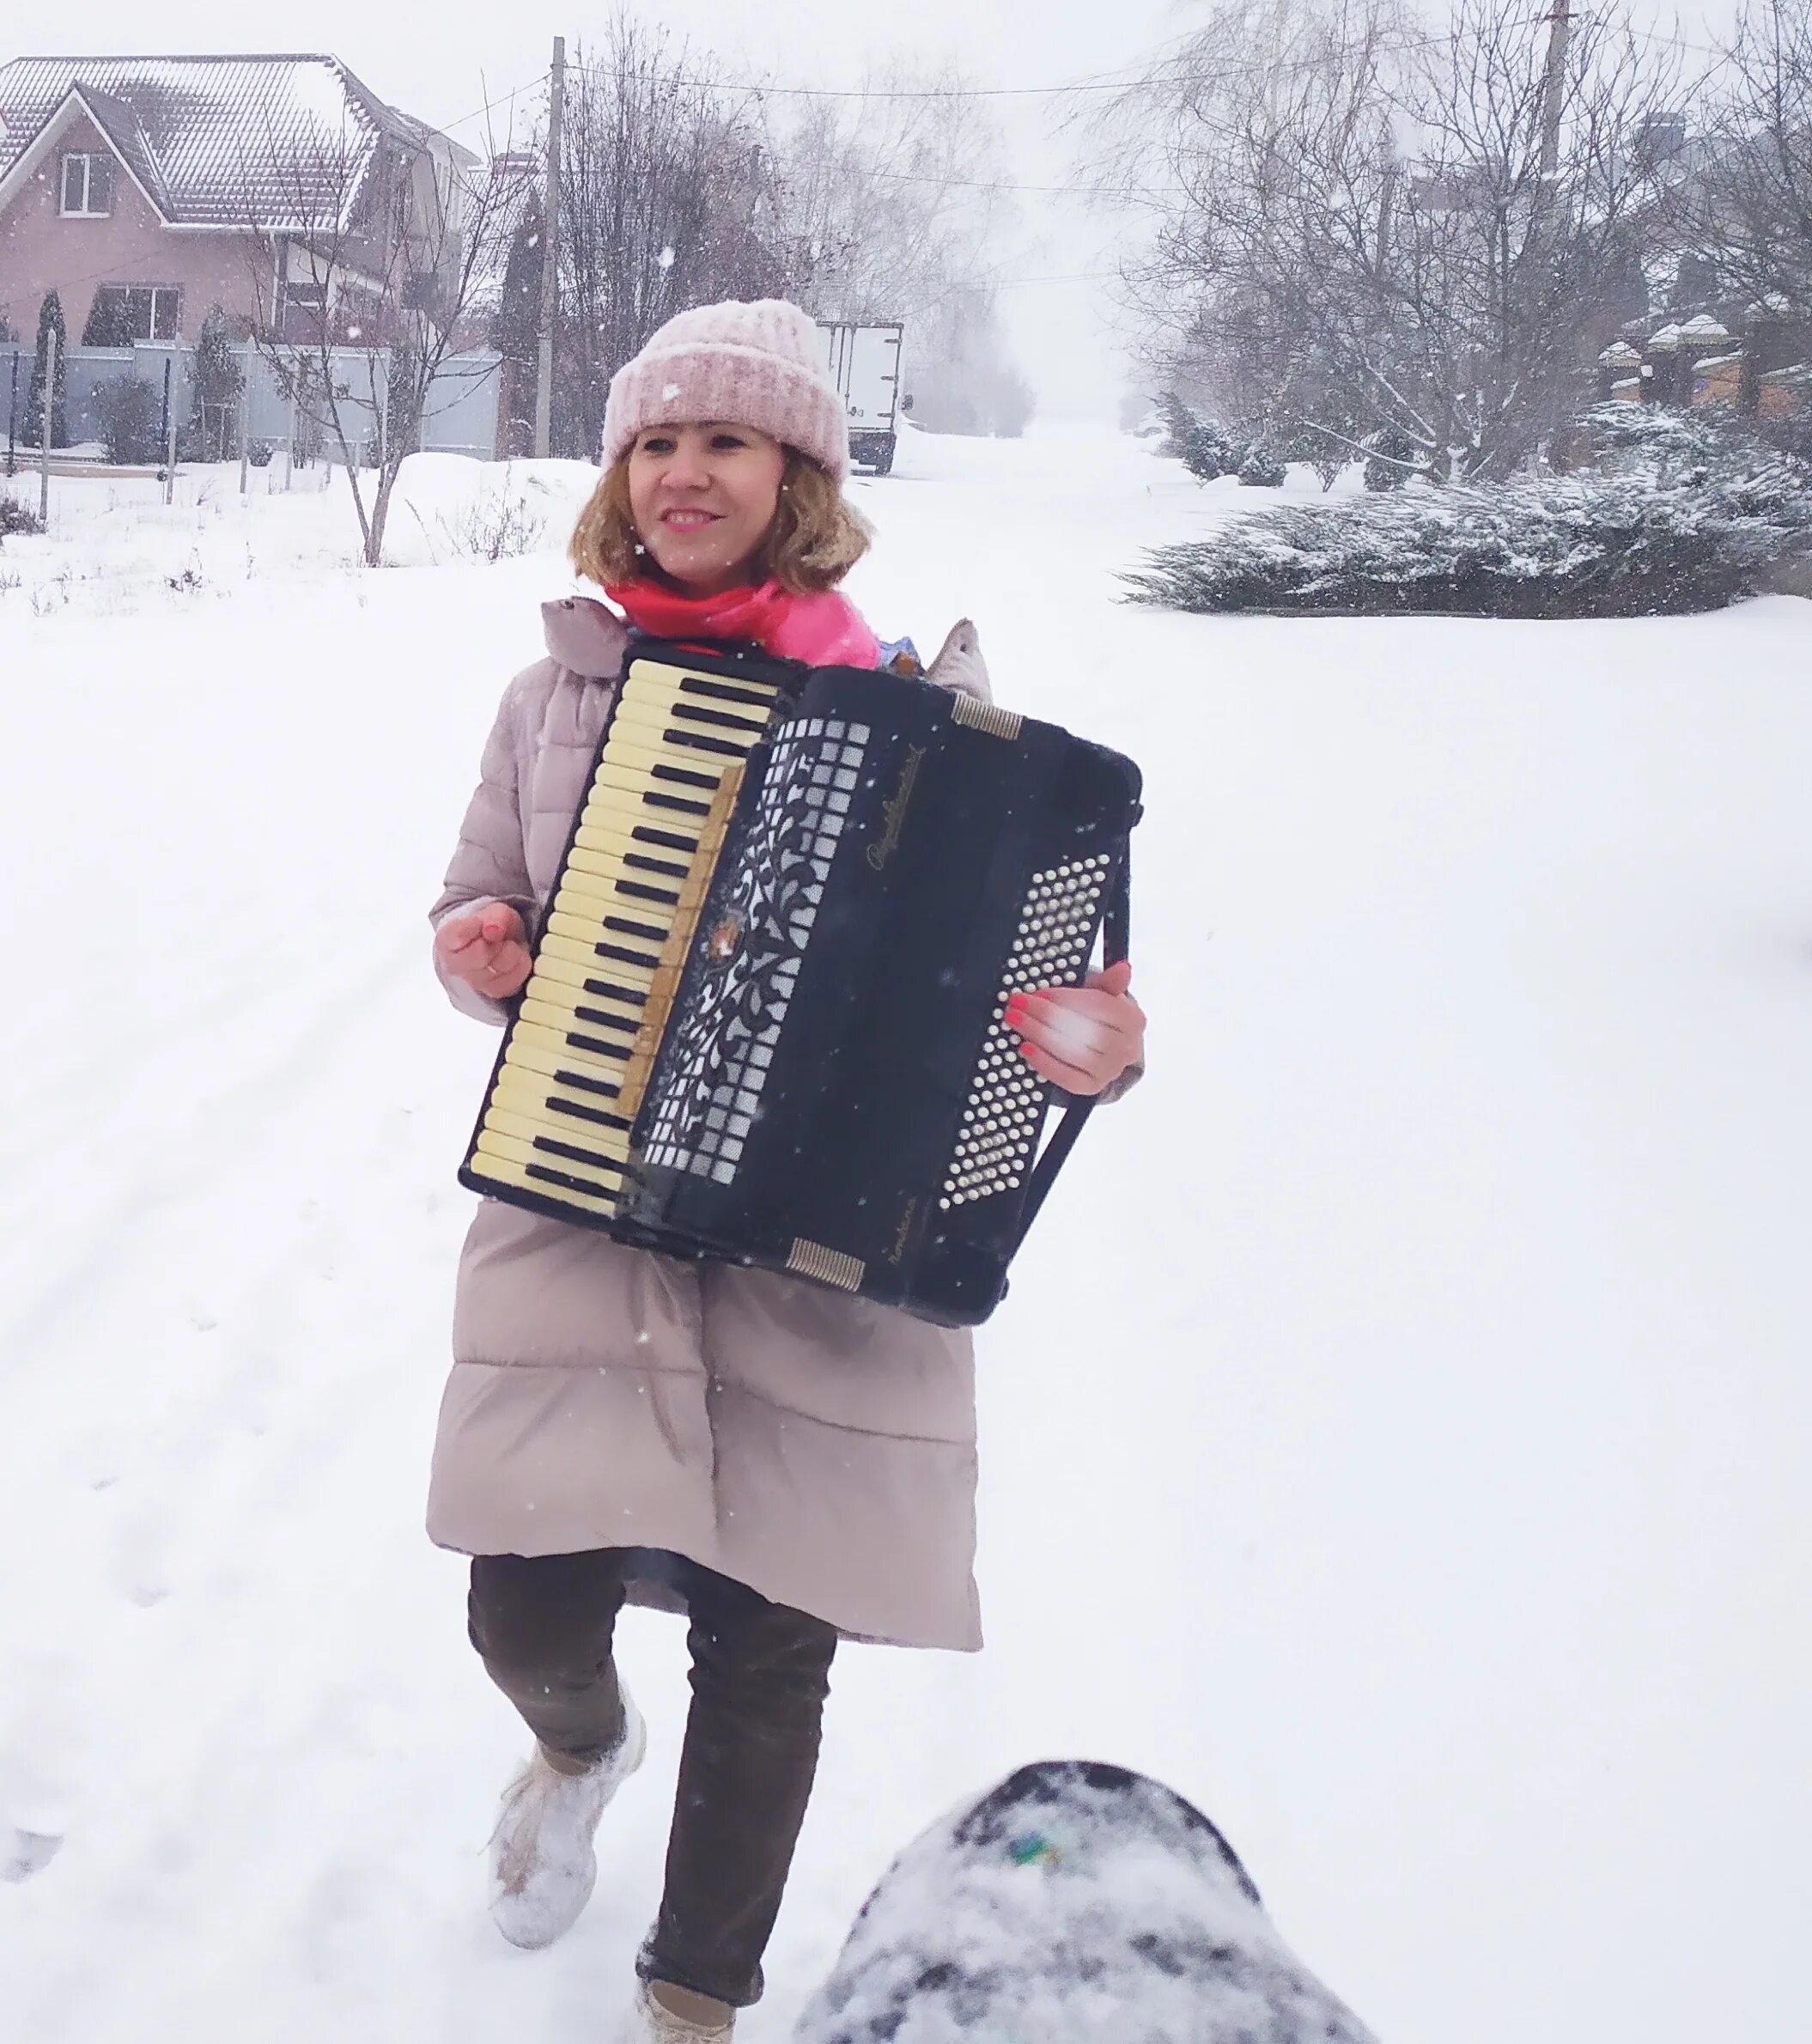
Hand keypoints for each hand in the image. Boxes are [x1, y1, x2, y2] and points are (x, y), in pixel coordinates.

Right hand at [434, 904, 531, 1000]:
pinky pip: (514, 980)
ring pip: (499, 968)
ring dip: (512, 953)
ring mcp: (473, 982)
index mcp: (446, 941)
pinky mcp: (494, 992)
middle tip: (499, 936)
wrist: (499, 942)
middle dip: (497, 941)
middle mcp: (454, 966)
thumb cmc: (491, 926)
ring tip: (508, 946)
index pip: (458, 935)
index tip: (483, 922)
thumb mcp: (495, 912)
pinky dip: (520, 966)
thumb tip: (492, 929)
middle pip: (481, 954)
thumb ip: (494, 918)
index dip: (477, 925)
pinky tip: (515, 958)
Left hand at [1005, 959, 1144, 1096]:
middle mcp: (1127, 1048)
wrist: (1101, 1049)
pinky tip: (1025, 1047)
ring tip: (1015, 1020)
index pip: (1100, 1006)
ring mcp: (1110, 1071)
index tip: (1038, 993)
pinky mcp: (1092, 1088)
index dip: (1066, 999)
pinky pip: (1067, 1078)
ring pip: (1074, 1053)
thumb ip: (1109, 982)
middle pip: (1084, 1030)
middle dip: (1046, 1016)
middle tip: (1017, 1004)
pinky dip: (1044, 1063)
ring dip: (1039, 1035)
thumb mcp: (1102, 994)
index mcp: (1133, 1020)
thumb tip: (1123, 967)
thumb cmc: (1096, 1016)